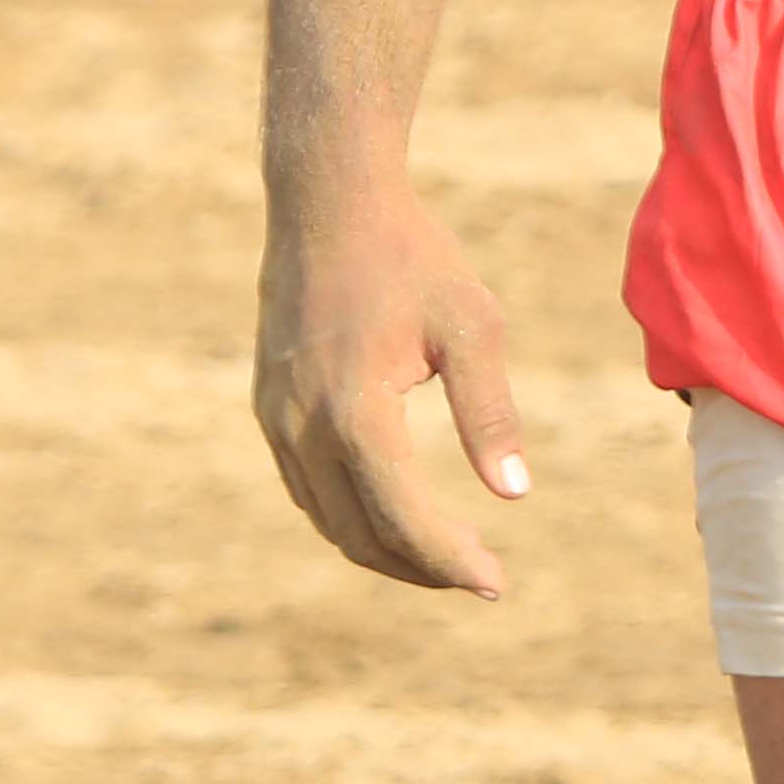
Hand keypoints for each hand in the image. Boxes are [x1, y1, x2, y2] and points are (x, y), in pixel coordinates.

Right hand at [255, 182, 532, 592]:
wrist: (328, 200)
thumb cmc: (412, 256)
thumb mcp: (471, 324)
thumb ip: (491, 411)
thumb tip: (514, 494)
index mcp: (354, 409)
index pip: (401, 518)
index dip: (449, 560)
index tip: (495, 582)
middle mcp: (303, 425)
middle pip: (360, 535)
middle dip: (422, 567)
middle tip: (480, 574)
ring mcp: (277, 418)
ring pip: (328, 519)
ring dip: (385, 548)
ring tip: (446, 552)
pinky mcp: (269, 407)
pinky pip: (307, 488)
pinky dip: (351, 516)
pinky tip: (395, 511)